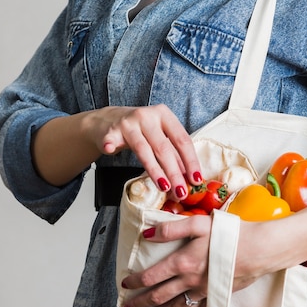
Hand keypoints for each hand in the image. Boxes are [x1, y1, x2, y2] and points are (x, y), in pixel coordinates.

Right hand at [88, 104, 202, 200]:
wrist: (110, 120)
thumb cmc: (141, 130)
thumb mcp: (160, 137)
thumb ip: (174, 154)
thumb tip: (190, 179)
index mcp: (164, 115)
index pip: (182, 139)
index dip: (190, 160)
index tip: (196, 179)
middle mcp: (147, 116)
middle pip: (164, 147)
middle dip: (174, 172)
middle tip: (181, 191)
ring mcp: (128, 123)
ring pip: (143, 149)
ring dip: (154, 170)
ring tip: (164, 187)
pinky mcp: (111, 130)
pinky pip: (111, 139)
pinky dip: (110, 144)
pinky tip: (110, 150)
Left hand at [121, 215, 268, 306]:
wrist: (259, 249)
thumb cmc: (230, 233)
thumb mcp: (199, 224)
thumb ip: (172, 228)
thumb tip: (148, 234)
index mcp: (183, 261)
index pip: (153, 275)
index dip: (137, 281)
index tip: (125, 284)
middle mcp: (190, 280)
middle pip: (160, 294)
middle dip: (142, 302)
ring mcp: (204, 290)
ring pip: (176, 306)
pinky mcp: (218, 295)